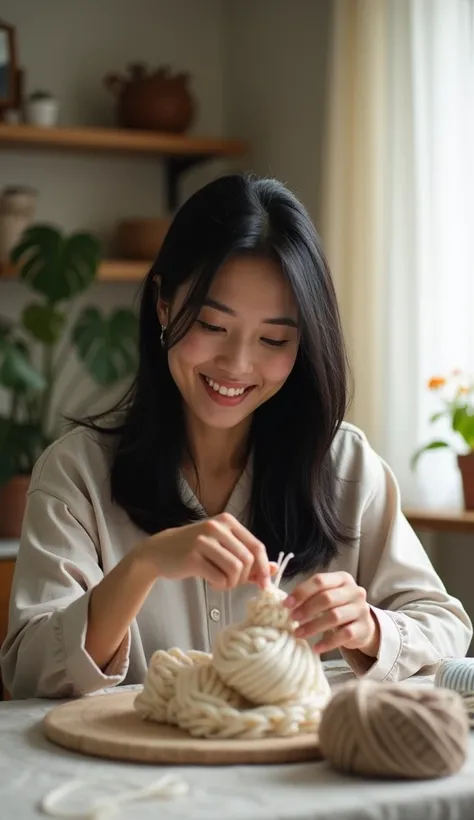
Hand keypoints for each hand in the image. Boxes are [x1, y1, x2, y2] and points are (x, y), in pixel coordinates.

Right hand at [139, 512, 275, 590]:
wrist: (159, 552)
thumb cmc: (194, 550)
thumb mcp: (223, 548)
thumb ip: (248, 558)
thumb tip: (274, 570)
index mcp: (227, 521)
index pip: (257, 546)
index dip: (264, 568)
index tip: (264, 584)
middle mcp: (217, 527)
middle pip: (247, 560)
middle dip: (244, 578)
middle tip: (232, 582)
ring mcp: (204, 541)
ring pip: (235, 570)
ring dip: (231, 583)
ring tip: (220, 581)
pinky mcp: (193, 557)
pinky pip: (219, 578)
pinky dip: (219, 585)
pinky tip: (210, 582)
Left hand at [284, 571, 379, 656]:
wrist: (362, 625)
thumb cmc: (337, 607)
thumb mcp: (327, 595)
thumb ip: (311, 594)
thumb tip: (286, 603)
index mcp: (343, 578)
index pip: (320, 580)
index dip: (301, 592)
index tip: (287, 604)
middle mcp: (355, 591)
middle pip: (327, 598)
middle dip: (306, 609)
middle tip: (292, 618)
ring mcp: (361, 610)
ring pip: (334, 617)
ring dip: (313, 626)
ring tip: (298, 633)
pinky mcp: (363, 628)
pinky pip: (344, 635)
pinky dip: (327, 642)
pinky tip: (316, 648)